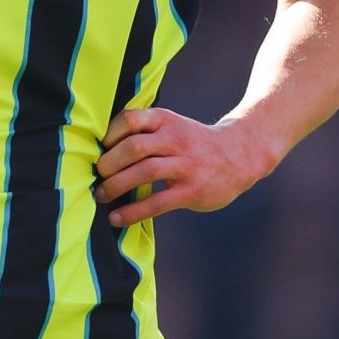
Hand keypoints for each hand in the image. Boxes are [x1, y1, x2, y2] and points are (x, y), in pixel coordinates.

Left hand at [93, 108, 276, 225]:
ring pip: (145, 171)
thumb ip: (145, 131)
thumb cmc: (194, 142)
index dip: (110, 134)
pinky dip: (133, 212)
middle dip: (109, 163)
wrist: (240, 154)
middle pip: (134, 146)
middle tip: (97, 174)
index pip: (131, 119)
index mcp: (166, 120)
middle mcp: (175, 139)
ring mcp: (185, 165)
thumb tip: (101, 148)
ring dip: (116, 185)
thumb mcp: (173, 125)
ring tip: (101, 195)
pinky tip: (117, 219)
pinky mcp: (192, 190)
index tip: (98, 148)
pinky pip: (157, 202)